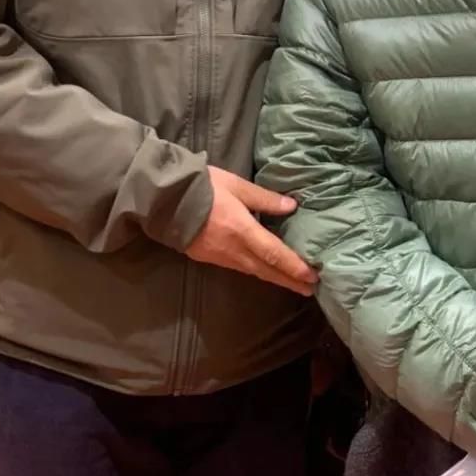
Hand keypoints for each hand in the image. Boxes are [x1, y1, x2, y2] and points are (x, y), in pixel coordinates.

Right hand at [185, 168, 317, 297]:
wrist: (163, 200)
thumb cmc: (202, 186)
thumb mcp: (236, 185)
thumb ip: (264, 198)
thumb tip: (292, 206)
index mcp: (242, 230)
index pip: (274, 253)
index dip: (294, 266)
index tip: (312, 276)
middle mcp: (234, 249)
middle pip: (267, 270)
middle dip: (290, 281)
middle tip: (311, 290)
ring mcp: (221, 257)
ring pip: (254, 271)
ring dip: (275, 279)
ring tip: (294, 284)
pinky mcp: (210, 258)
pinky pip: (239, 268)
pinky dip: (257, 272)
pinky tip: (265, 272)